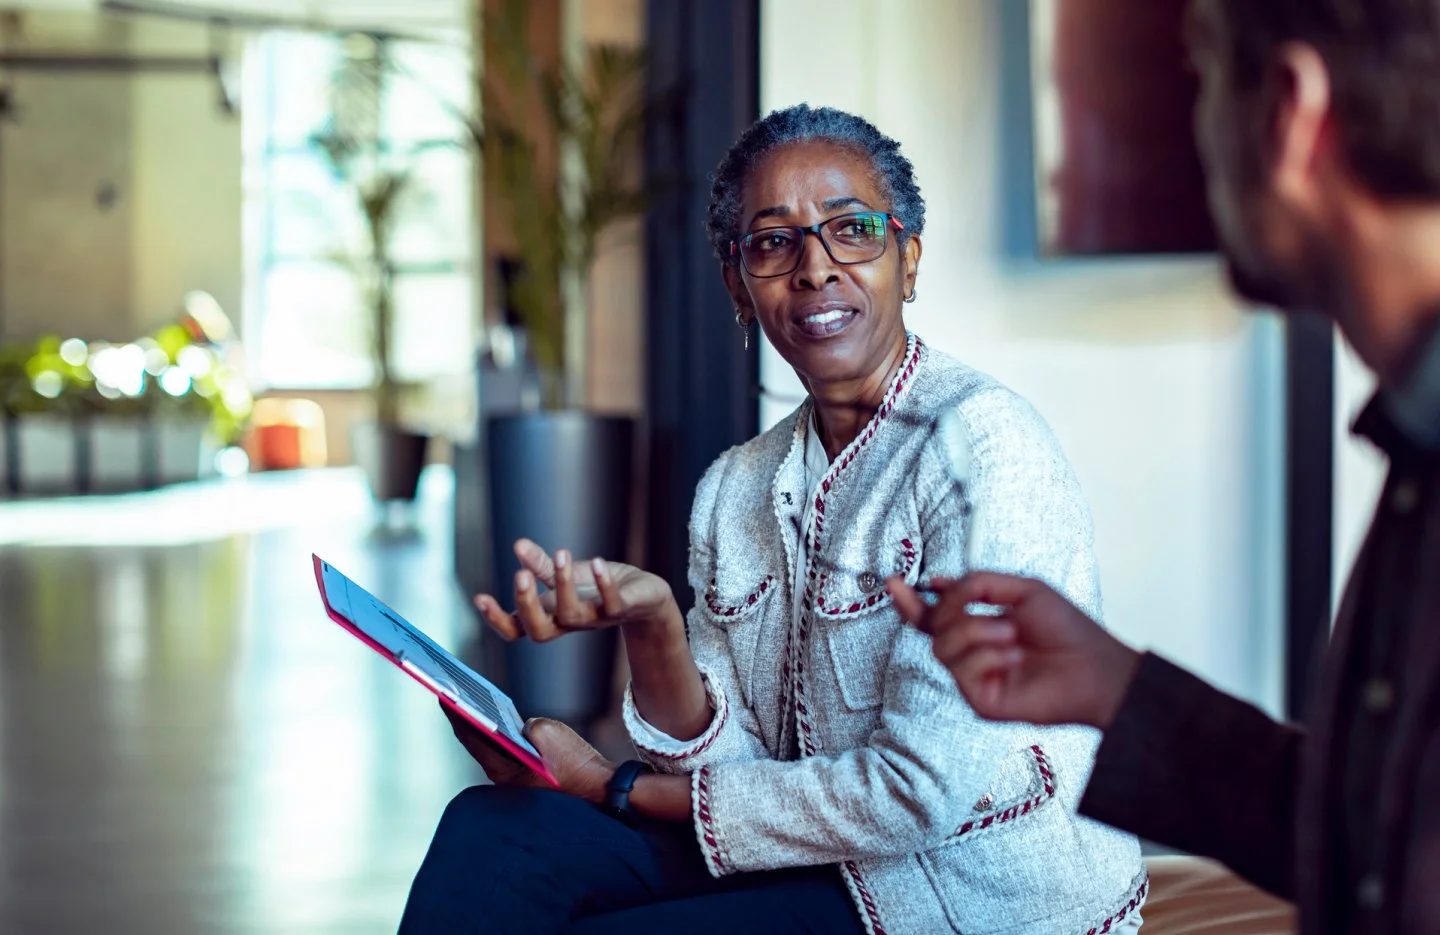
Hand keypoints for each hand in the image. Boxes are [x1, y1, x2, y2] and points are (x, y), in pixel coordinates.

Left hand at [442, 703, 615, 802]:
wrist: (604, 792)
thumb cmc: (577, 768)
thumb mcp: (548, 732)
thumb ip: (528, 724)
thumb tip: (524, 728)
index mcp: (503, 770)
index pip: (470, 736)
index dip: (454, 712)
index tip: (441, 693)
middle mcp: (505, 779)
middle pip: (478, 742)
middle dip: (467, 718)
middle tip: (455, 694)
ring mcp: (518, 780)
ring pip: (494, 749)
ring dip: (486, 727)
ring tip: (476, 704)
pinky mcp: (532, 779)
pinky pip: (512, 754)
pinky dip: (505, 737)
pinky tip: (506, 722)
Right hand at [474, 539, 678, 642]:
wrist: (645, 598)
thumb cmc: (600, 589)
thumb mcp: (567, 575)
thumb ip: (541, 565)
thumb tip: (518, 546)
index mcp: (551, 615)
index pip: (516, 628)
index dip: (497, 619)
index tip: (480, 597)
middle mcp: (570, 622)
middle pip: (539, 630)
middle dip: (526, 604)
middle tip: (519, 575)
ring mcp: (596, 619)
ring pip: (573, 616)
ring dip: (564, 584)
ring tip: (561, 553)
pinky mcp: (623, 610)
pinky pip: (613, 604)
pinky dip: (605, 584)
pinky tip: (599, 562)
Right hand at [888, 572, 1141, 728]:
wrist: (1094, 666)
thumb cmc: (1066, 628)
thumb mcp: (1023, 590)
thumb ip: (978, 583)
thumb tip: (939, 583)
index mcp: (979, 625)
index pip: (934, 616)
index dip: (911, 601)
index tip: (893, 582)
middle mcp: (972, 652)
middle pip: (932, 628)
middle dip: (952, 610)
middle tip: (982, 605)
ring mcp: (974, 678)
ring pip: (942, 648)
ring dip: (976, 631)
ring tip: (1011, 634)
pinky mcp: (979, 700)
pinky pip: (961, 670)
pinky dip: (988, 656)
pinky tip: (1014, 657)